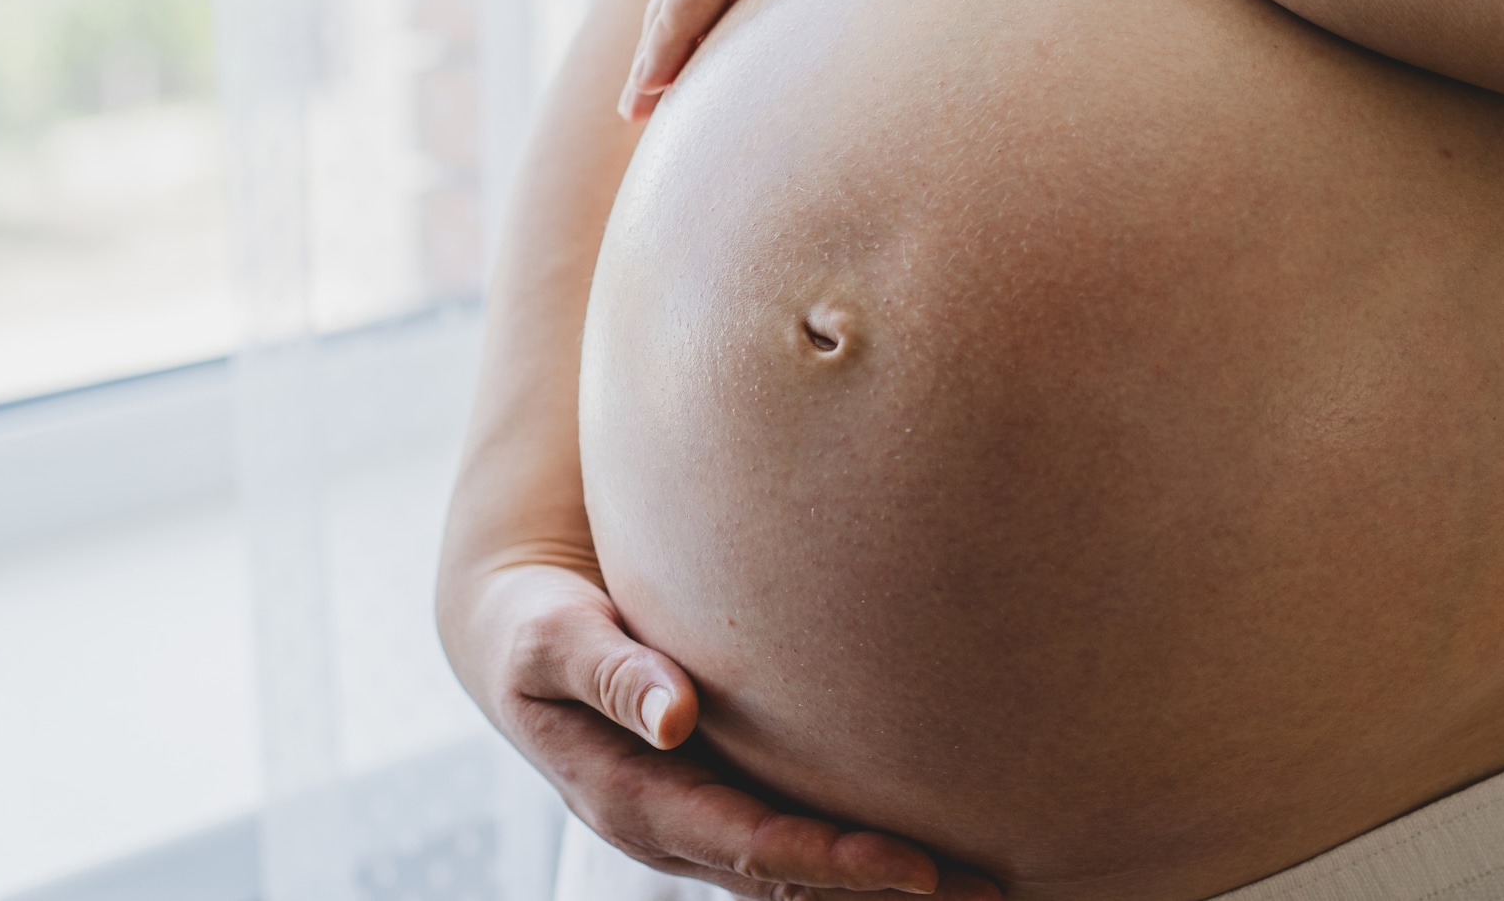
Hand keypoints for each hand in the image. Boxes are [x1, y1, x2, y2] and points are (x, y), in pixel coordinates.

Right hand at [460, 564, 1001, 899]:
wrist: (517, 641)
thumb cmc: (539, 628)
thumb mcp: (555, 639)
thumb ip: (610, 671)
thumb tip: (674, 718)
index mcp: (634, 800)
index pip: (752, 848)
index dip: (835, 863)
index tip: (915, 868)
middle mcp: (674, 829)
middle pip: (792, 882)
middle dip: (883, 894)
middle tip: (985, 892)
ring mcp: (701, 821)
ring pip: (800, 877)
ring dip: (881, 889)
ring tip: (982, 887)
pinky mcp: (723, 796)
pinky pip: (796, 845)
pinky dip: (857, 857)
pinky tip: (926, 852)